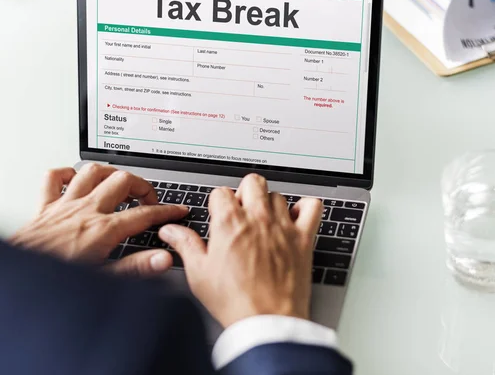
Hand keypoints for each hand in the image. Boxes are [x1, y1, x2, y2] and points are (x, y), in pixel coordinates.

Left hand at [10, 164, 188, 276]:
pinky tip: (77, 180)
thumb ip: (137, 268)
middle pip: (122, 182)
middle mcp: (86, 211)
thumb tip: (163, 259)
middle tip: (149, 198)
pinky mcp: (44, 207)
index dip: (167, 211)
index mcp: (103, 230)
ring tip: (120, 182)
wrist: (21, 276)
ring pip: (92, 172)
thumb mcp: (104, 279)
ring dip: (110, 174)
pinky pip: (54, 178)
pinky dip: (67, 174)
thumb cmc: (56, 278)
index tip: (177, 210)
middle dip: (142, 186)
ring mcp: (65, 205)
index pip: (144, 215)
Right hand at [159, 174, 322, 327]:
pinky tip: (296, 217)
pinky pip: (312, 207)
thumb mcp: (199, 274)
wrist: (266, 321)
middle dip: (245, 192)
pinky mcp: (303, 238)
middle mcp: (257, 219)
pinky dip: (306, 207)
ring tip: (265, 221)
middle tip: (242, 212)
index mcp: (229, 223)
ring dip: (270, 203)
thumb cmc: (234, 301)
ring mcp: (282, 226)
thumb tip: (171, 231)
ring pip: (278, 195)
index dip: (218, 203)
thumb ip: (186, 245)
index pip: (221, 192)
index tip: (220, 214)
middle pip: (252, 182)